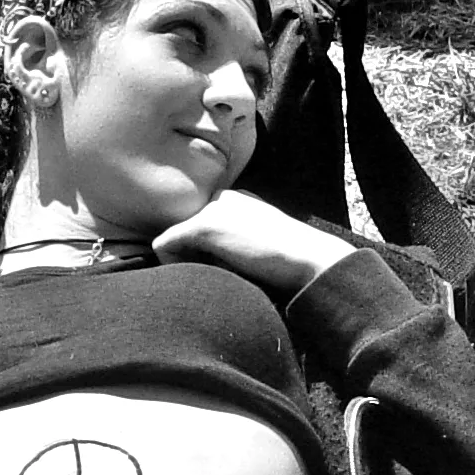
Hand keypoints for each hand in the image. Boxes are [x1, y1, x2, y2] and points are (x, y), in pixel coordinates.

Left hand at [152, 189, 357, 291]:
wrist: (310, 261)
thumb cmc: (293, 266)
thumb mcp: (262, 246)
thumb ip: (237, 245)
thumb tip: (208, 264)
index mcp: (240, 202)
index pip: (202, 224)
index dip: (204, 252)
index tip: (225, 271)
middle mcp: (223, 198)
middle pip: (185, 230)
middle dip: (193, 256)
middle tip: (220, 275)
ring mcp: (212, 210)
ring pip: (174, 238)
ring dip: (188, 261)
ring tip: (218, 275)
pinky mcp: (202, 226)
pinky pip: (163, 245)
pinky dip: (173, 264)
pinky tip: (203, 274)